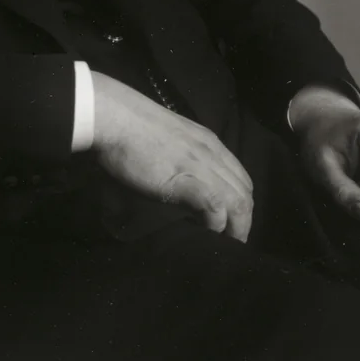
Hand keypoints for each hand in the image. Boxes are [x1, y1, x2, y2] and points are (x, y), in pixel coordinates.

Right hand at [91, 71, 253, 240]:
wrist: (115, 116)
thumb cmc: (131, 126)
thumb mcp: (169, 139)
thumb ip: (181, 156)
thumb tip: (177, 178)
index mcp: (209, 143)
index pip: (240, 177)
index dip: (240, 203)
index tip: (232, 221)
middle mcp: (212, 153)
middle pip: (244, 193)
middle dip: (244, 220)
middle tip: (232, 240)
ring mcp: (201, 166)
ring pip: (237, 202)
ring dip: (236, 227)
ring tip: (227, 243)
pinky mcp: (186, 179)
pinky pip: (215, 206)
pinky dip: (216, 224)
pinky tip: (208, 232)